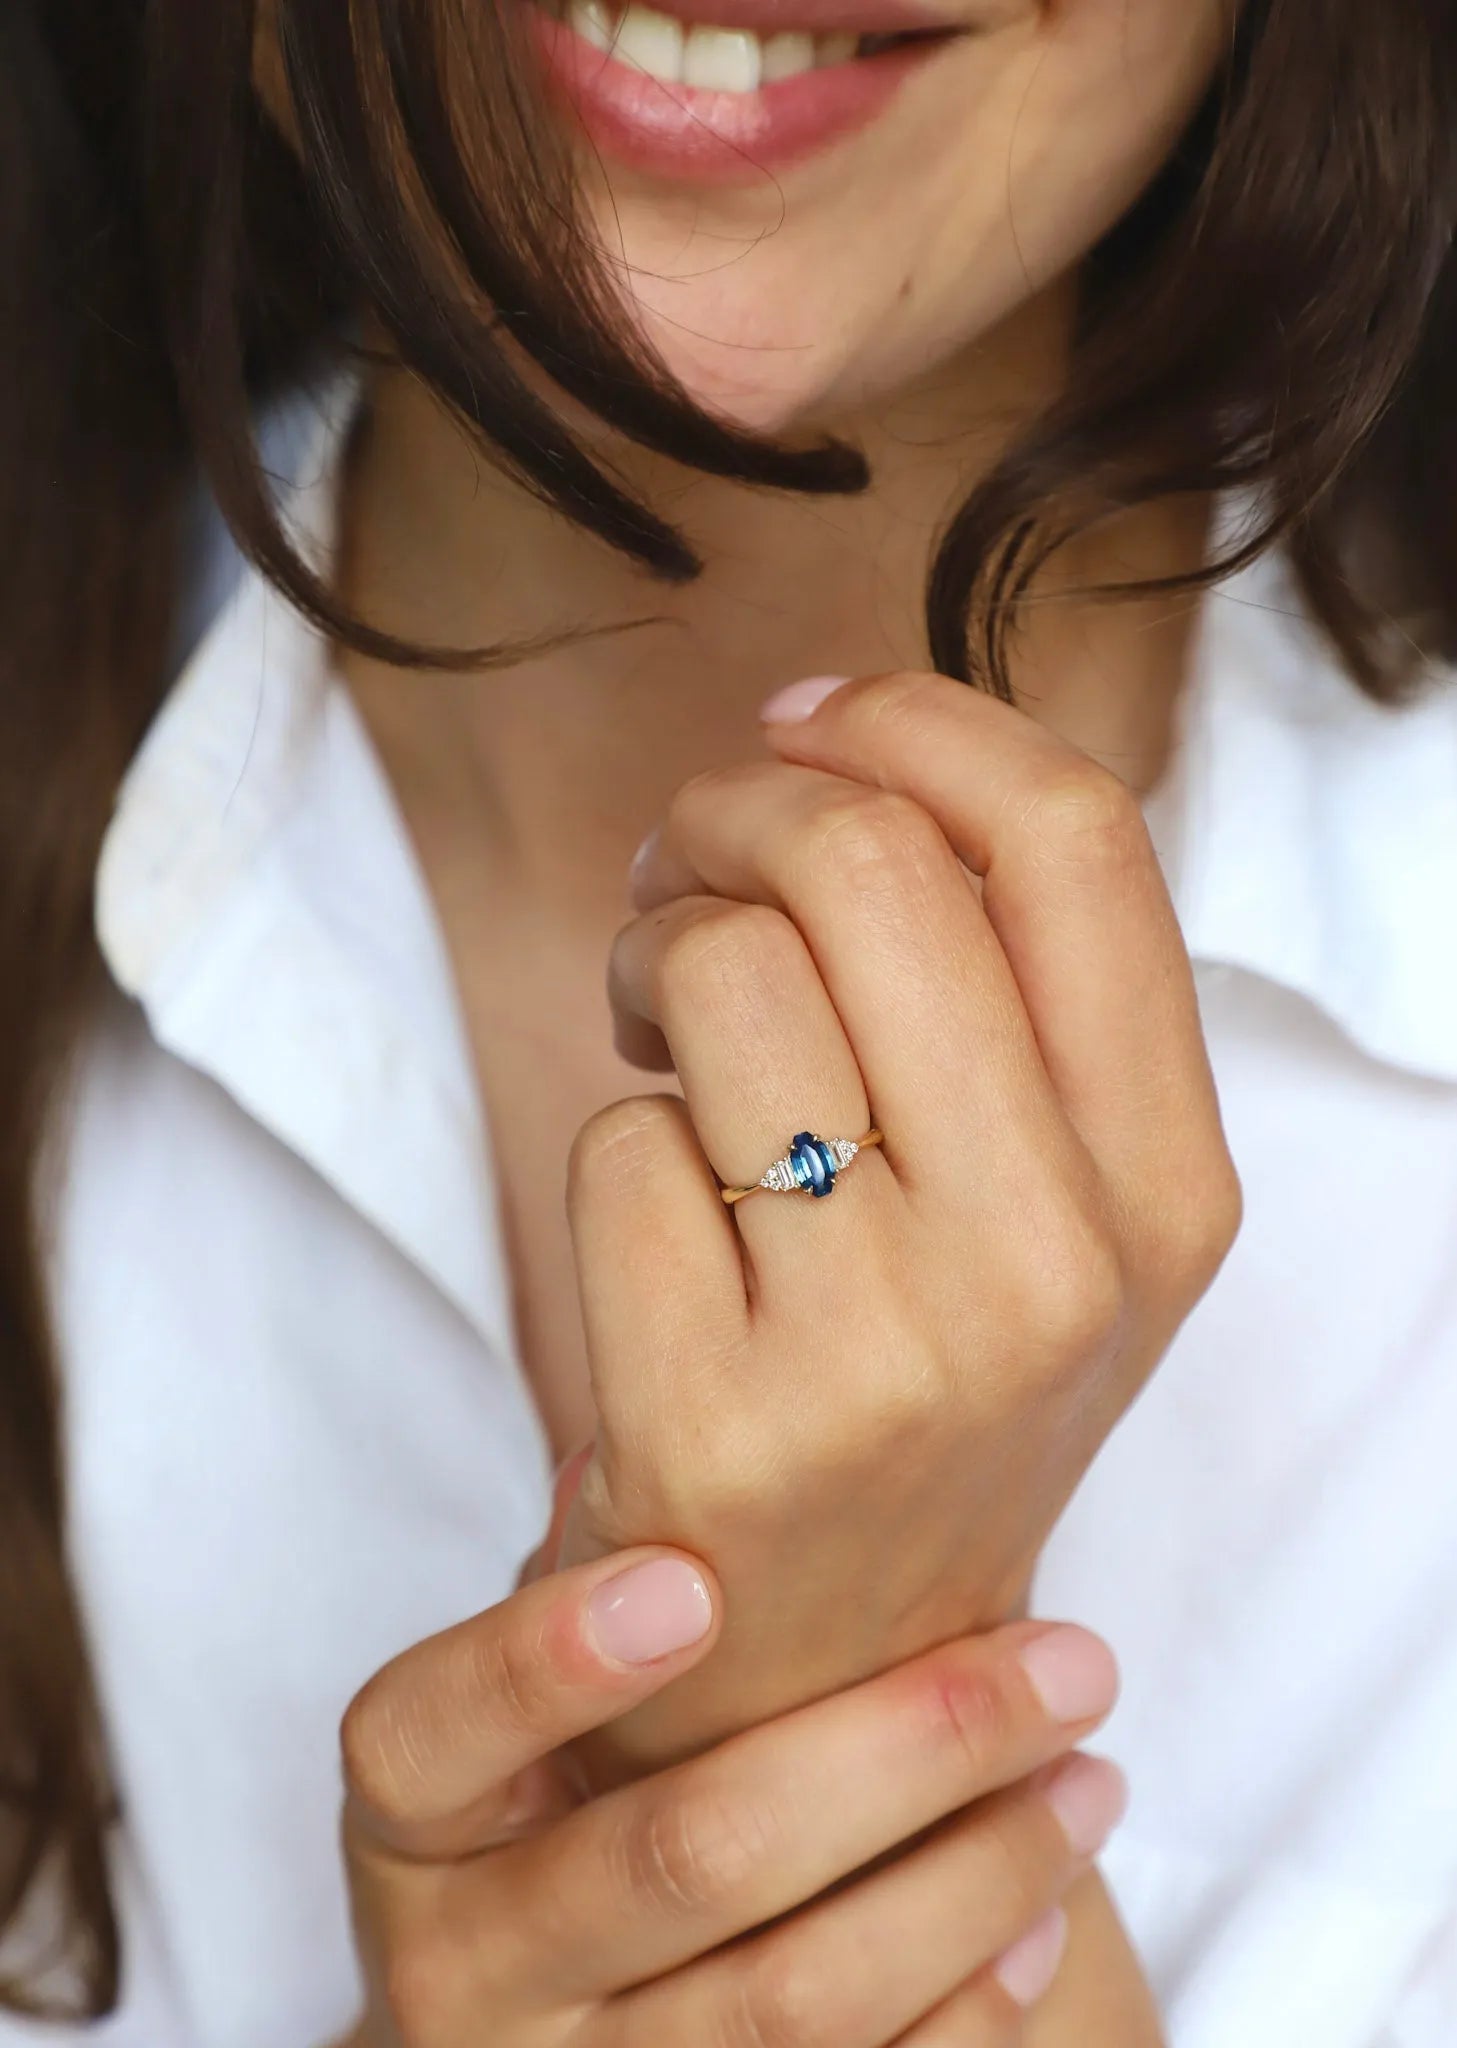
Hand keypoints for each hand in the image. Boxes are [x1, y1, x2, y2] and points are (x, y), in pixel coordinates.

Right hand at [337, 1540, 1123, 2044]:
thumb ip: (598, 1588)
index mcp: (413, 1825)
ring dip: (976, 1877)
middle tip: (1072, 1661)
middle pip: (683, 1856)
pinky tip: (1042, 1913)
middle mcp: (460, 1972)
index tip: (695, 1579)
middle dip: (905, 1749)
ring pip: (795, 2000)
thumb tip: (712, 1422)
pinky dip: (968, 2009)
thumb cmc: (572, 1811)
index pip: (427, 1733)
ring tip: (1092, 1776)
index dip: (546, 1659)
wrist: (553, 2038)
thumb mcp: (540, 1719)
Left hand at [560, 669, 1240, 1772]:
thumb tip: (845, 748)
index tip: (810, 720)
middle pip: (868, 867)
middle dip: (734, 813)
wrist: (828, 1670)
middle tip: (690, 867)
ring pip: (720, 976)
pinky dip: (616, 1144)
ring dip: (654, 961)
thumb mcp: (1049, 1211)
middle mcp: (1056, 1267)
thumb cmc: (921, 1385)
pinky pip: (617, 1140)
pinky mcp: (721, 1426)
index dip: (916, 725)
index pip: (1076, 842)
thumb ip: (1004, 990)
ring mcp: (889, 1356)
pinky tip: (658, 1221)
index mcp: (1166, 1189)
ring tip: (665, 1039)